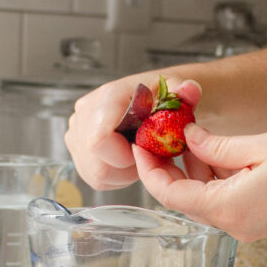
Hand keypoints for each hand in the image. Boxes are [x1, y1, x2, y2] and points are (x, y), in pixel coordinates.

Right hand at [65, 74, 200, 190]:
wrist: (150, 97)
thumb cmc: (161, 97)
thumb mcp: (177, 92)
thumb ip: (186, 92)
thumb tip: (190, 89)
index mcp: (107, 98)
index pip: (99, 141)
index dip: (124, 157)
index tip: (146, 152)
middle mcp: (85, 114)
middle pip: (97, 165)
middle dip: (127, 169)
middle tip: (147, 156)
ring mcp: (77, 132)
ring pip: (95, 175)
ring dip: (122, 174)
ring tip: (140, 156)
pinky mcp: (77, 148)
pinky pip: (94, 177)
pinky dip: (115, 176)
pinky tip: (129, 160)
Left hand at [134, 124, 266, 240]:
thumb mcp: (261, 145)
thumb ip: (216, 145)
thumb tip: (187, 139)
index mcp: (228, 208)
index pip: (169, 193)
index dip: (149, 167)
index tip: (139, 141)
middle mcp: (234, 225)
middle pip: (182, 198)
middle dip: (168, 166)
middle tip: (161, 132)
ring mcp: (247, 226)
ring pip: (203, 198)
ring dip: (192, 169)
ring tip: (190, 132)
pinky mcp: (259, 221)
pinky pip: (223, 200)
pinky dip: (214, 177)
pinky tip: (217, 150)